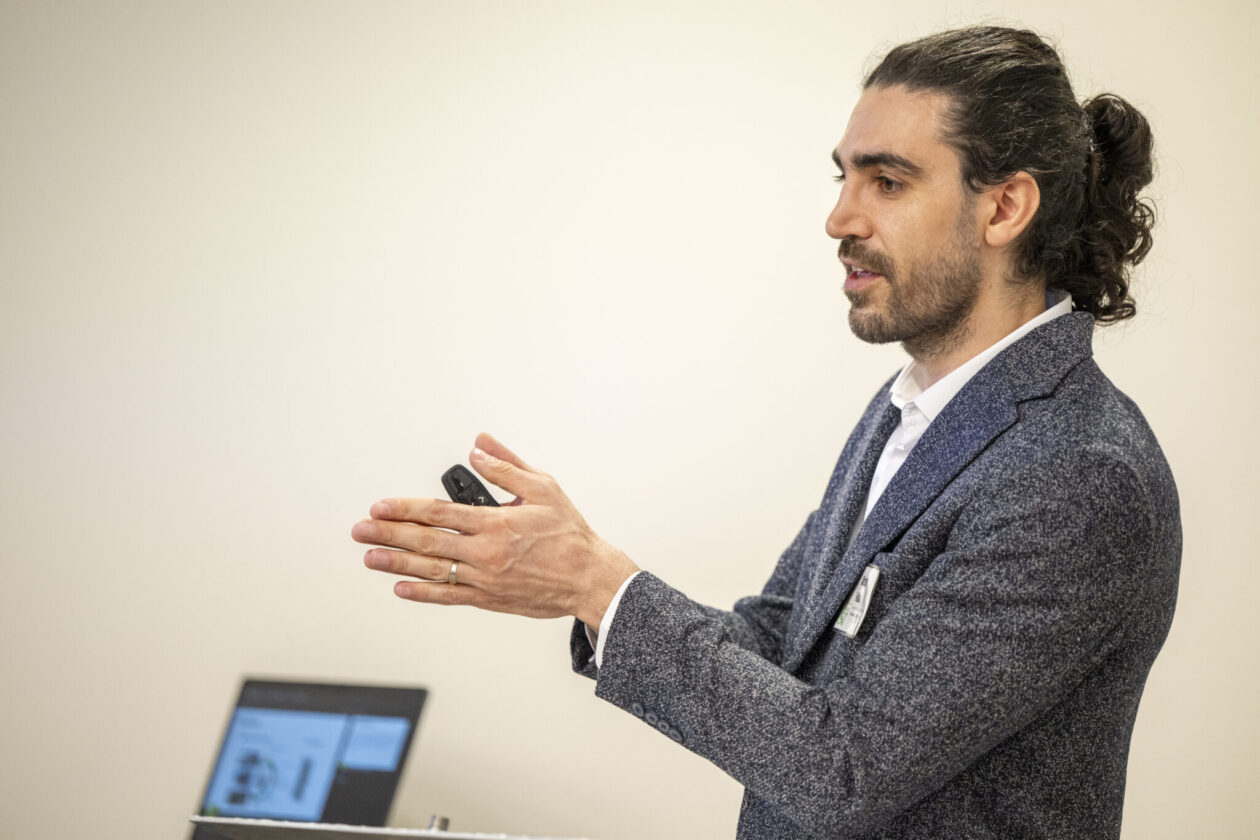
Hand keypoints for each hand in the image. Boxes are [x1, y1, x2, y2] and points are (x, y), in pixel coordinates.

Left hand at [351, 432, 638, 630]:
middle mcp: (484, 552)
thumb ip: (506, 467)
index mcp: (494, 523)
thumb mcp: (543, 488)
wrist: (590, 579)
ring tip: (369, 556)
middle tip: (360, 529)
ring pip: (430, 569)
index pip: (438, 513)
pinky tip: (400, 587)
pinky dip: (421, 592)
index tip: (381, 505)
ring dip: (395, 562)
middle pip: (425, 542)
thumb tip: (479, 447)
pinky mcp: (488, 599)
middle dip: (388, 534)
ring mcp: (483, 578)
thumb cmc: (569, 535)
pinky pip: (448, 596)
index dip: (404, 509)